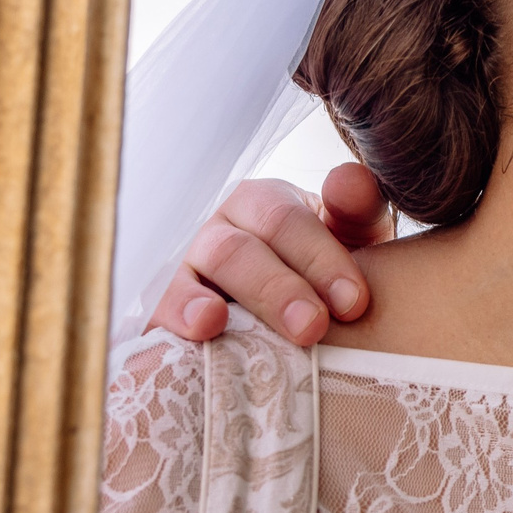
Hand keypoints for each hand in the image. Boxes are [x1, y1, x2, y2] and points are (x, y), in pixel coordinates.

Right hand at [146, 162, 391, 345]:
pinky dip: (170, 321)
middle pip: (234, 252)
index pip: (285, 222)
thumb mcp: (351, 236)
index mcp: (262, 204)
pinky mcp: (163, 313)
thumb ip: (356, 208)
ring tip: (214, 323)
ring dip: (200, 303)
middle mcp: (217, 231)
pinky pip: (156, 314)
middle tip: (311, 326)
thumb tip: (349, 179)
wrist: (301, 310)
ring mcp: (183, 272)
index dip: (319, 260)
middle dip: (274, 289)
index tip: (353, 302)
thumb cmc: (326, 269)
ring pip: (185, 278)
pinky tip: (190, 332)